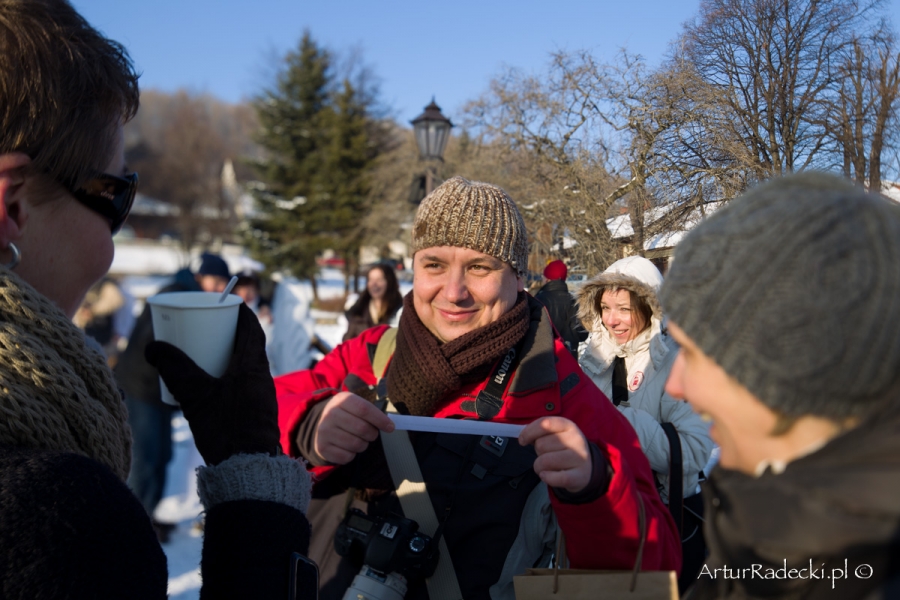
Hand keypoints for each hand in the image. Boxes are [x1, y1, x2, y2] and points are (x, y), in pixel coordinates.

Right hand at [145, 303, 278, 464]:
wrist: (248, 468)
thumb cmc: (226, 429)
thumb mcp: (195, 395)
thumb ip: (174, 369)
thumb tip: (152, 346)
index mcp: (253, 365)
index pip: (252, 328)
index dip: (241, 313)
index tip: (227, 303)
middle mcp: (261, 376)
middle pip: (248, 345)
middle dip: (228, 333)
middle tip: (205, 327)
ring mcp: (260, 394)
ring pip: (245, 364)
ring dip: (227, 355)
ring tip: (202, 353)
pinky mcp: (255, 410)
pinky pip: (242, 381)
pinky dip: (227, 373)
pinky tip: (208, 382)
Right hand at [314, 392, 393, 464]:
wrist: (320, 424)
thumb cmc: (346, 414)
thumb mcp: (355, 406)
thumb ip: (371, 412)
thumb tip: (390, 425)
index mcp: (341, 400)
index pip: (364, 409)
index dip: (380, 419)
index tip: (390, 427)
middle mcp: (330, 414)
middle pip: (362, 428)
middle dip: (372, 434)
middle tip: (371, 434)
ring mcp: (324, 432)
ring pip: (356, 444)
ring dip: (363, 444)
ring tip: (358, 439)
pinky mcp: (322, 448)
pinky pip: (347, 456)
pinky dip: (352, 454)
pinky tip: (347, 447)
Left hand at [519, 417, 591, 492]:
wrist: (587, 468)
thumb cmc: (564, 449)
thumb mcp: (556, 434)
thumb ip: (539, 432)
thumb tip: (523, 438)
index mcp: (568, 425)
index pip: (544, 424)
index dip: (529, 432)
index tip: (522, 441)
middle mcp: (576, 439)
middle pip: (541, 445)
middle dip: (537, 452)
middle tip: (547, 455)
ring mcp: (579, 458)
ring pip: (544, 462)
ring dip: (539, 467)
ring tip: (547, 467)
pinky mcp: (579, 476)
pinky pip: (554, 478)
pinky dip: (546, 478)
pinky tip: (547, 476)